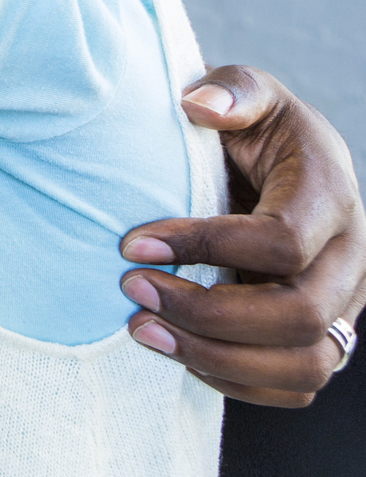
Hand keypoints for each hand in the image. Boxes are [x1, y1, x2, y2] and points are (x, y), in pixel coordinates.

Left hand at [118, 65, 364, 405]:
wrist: (271, 166)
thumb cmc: (251, 126)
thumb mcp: (245, 90)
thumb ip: (231, 89)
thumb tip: (199, 105)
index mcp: (331, 194)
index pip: (283, 242)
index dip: (205, 247)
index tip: (131, 242)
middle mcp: (352, 257)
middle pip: (298, 315)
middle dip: (206, 314)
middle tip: (132, 292)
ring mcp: (343, 303)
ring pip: (304, 365)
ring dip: (215, 358)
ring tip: (141, 330)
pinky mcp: (322, 336)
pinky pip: (294, 387)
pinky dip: (233, 381)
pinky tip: (176, 351)